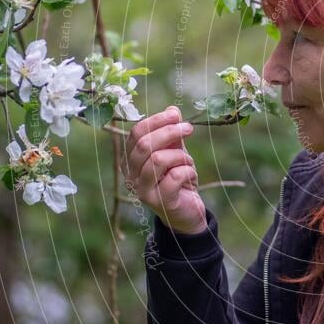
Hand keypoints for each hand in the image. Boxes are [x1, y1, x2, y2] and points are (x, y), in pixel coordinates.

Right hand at [124, 105, 206, 234]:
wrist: (187, 213)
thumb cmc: (178, 180)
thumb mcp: (176, 153)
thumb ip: (172, 135)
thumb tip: (172, 110)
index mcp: (132, 161)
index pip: (136, 134)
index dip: (156, 121)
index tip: (175, 115)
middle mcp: (132, 176)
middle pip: (144, 145)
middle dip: (169, 132)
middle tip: (188, 128)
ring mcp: (144, 191)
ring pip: (158, 160)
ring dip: (180, 155)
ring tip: (188, 162)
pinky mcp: (161, 203)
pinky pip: (175, 176)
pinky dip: (188, 170)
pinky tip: (190, 175)